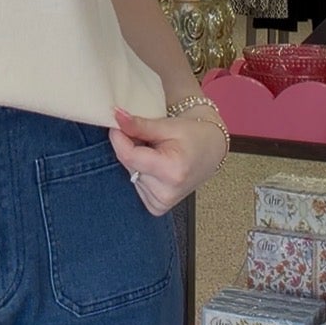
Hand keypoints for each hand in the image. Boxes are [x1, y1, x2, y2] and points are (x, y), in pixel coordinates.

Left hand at [110, 104, 227, 216]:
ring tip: (156, 152)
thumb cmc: (193, 136)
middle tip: (147, 137)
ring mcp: (161, 203)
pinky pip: (136, 185)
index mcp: (172, 171)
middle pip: (129, 164)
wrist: (209, 152)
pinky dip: (140, 173)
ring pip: (130, 174)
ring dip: (136, 160)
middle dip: (130, 147)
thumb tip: (116, 118)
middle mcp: (166, 192)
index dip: (118, 138)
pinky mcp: (157, 207)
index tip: (118, 124)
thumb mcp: (168, 125)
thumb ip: (140, 124)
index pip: (128, 156)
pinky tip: (155, 166)